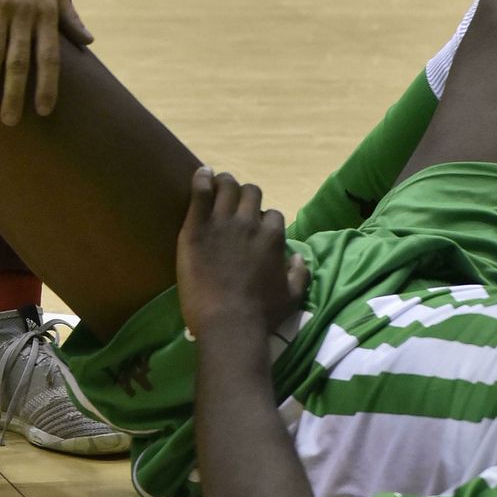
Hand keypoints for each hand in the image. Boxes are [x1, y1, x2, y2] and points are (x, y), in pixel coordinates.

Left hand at [177, 168, 310, 339]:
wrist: (228, 323)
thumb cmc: (262, 314)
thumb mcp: (292, 296)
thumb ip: (300, 273)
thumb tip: (298, 257)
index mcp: (273, 237)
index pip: (272, 215)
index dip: (263, 220)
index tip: (255, 229)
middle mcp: (250, 223)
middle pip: (251, 192)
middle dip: (244, 195)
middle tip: (233, 203)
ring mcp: (223, 222)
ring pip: (228, 186)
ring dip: (224, 183)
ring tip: (216, 185)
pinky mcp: (197, 227)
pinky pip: (200, 192)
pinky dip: (201, 179)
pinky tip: (201, 174)